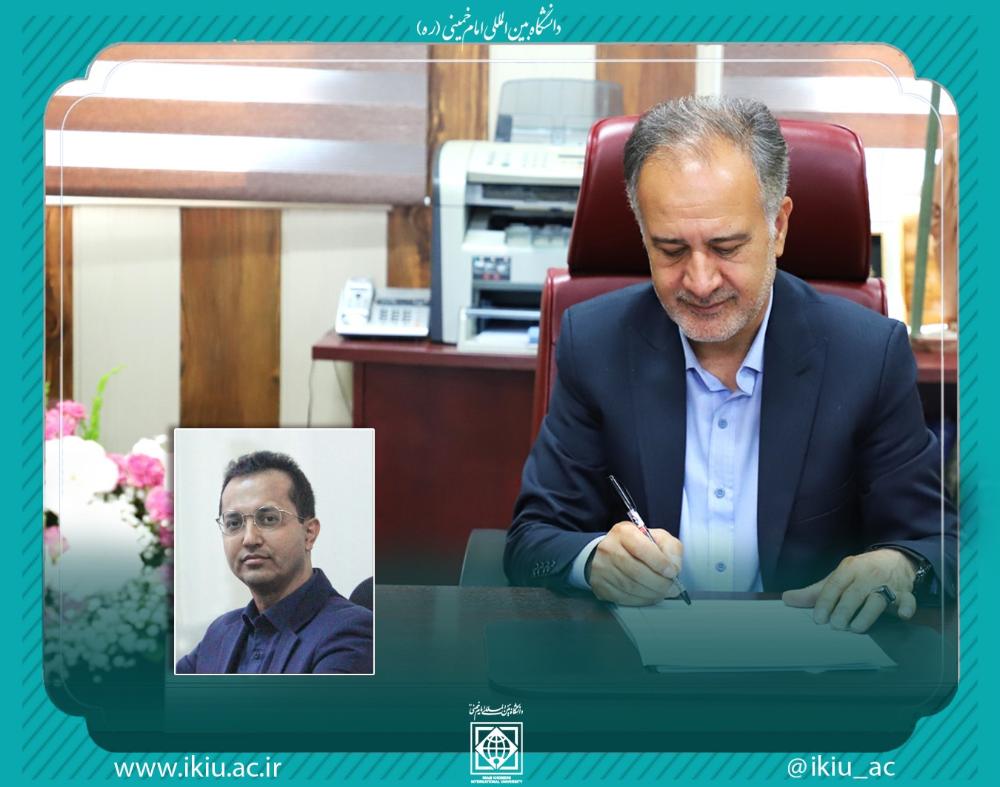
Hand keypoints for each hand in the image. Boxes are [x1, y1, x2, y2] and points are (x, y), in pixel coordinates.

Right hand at [587, 521, 682, 605]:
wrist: (609, 553)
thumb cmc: (637, 545)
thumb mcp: (656, 537)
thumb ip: (670, 548)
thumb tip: (674, 568)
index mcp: (624, 532)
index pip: (642, 548)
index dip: (660, 563)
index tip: (672, 572)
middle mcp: (609, 548)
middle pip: (636, 572)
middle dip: (659, 583)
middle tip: (672, 588)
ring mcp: (602, 568)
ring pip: (631, 587)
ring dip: (652, 594)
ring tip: (663, 592)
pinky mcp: (600, 585)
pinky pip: (623, 598)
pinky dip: (641, 600)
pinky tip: (649, 596)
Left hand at [781, 549, 917, 632]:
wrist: (894, 560)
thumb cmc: (860, 573)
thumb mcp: (837, 578)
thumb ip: (814, 592)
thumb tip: (787, 599)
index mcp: (849, 568)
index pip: (835, 584)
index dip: (826, 601)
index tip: (819, 618)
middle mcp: (868, 575)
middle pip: (855, 593)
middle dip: (845, 610)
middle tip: (836, 626)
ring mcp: (888, 584)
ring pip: (878, 599)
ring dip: (867, 615)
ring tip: (855, 628)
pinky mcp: (905, 593)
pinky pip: (909, 600)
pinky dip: (907, 607)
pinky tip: (902, 615)